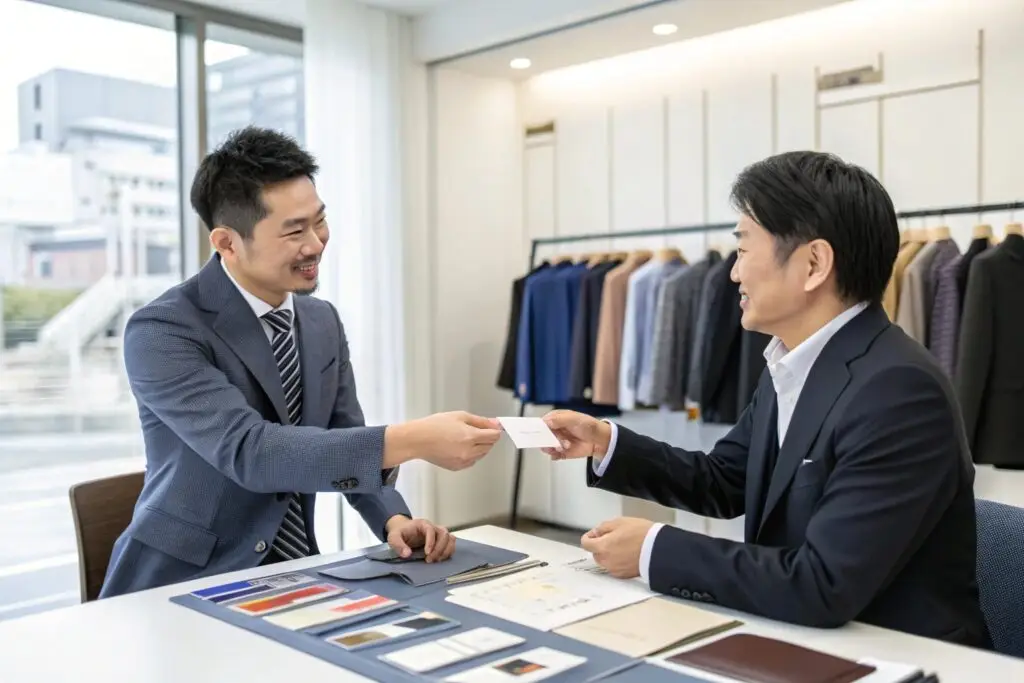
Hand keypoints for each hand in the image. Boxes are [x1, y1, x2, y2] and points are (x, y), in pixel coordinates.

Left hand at [385, 516, 455, 562]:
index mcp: (422, 524)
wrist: (403, 530)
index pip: (431, 530)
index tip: (427, 553)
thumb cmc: (400, 533)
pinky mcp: (441, 540)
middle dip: (439, 548)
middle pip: (444, 534)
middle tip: (430, 560)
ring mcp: (438, 533)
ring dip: (446, 550)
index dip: (431, 542)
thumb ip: (398, 545)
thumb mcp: (393, 537)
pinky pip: (451, 544)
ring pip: (450, 538)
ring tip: (437, 560)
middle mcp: (433, 527)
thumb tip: (407, 554)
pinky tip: (440, 559)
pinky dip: (448, 552)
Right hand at [386, 411, 500, 470]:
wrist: (418, 440)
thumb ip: (480, 421)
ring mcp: (463, 461)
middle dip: (487, 438)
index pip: (494, 436)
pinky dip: (471, 455)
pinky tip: (459, 446)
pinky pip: (472, 461)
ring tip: (464, 438)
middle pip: (490, 446)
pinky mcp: (457, 467)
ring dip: (479, 447)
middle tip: (475, 430)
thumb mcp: (460, 416)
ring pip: (482, 455)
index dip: (496, 430)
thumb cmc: (434, 426)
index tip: (495, 427)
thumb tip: (495, 424)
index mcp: (470, 437)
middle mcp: (469, 452)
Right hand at [540, 410, 611, 460]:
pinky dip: (555, 455)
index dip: (539, 428)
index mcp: (556, 418)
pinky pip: (553, 455)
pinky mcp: (561, 452)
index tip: (540, 433)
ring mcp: (557, 441)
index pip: (542, 423)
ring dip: (552, 448)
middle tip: (555, 442)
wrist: (600, 440)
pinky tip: (561, 453)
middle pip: (542, 436)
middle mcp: (554, 430)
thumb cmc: (588, 426)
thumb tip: (545, 421)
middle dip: (548, 440)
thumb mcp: (574, 419)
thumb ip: (559, 420)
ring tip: (563, 447)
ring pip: (546, 446)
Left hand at [580, 517, 652, 578]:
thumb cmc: (641, 534)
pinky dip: (618, 561)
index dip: (589, 537)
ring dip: (609, 554)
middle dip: (600, 545)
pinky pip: (615, 567)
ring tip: (623, 545)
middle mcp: (606, 561)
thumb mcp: (619, 522)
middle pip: (595, 553)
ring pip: (605, 561)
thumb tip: (596, 532)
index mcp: (602, 547)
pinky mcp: (624, 575)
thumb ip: (603, 527)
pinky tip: (628, 553)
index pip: (585, 544)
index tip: (595, 534)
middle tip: (613, 537)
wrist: (658, 549)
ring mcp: (615, 569)